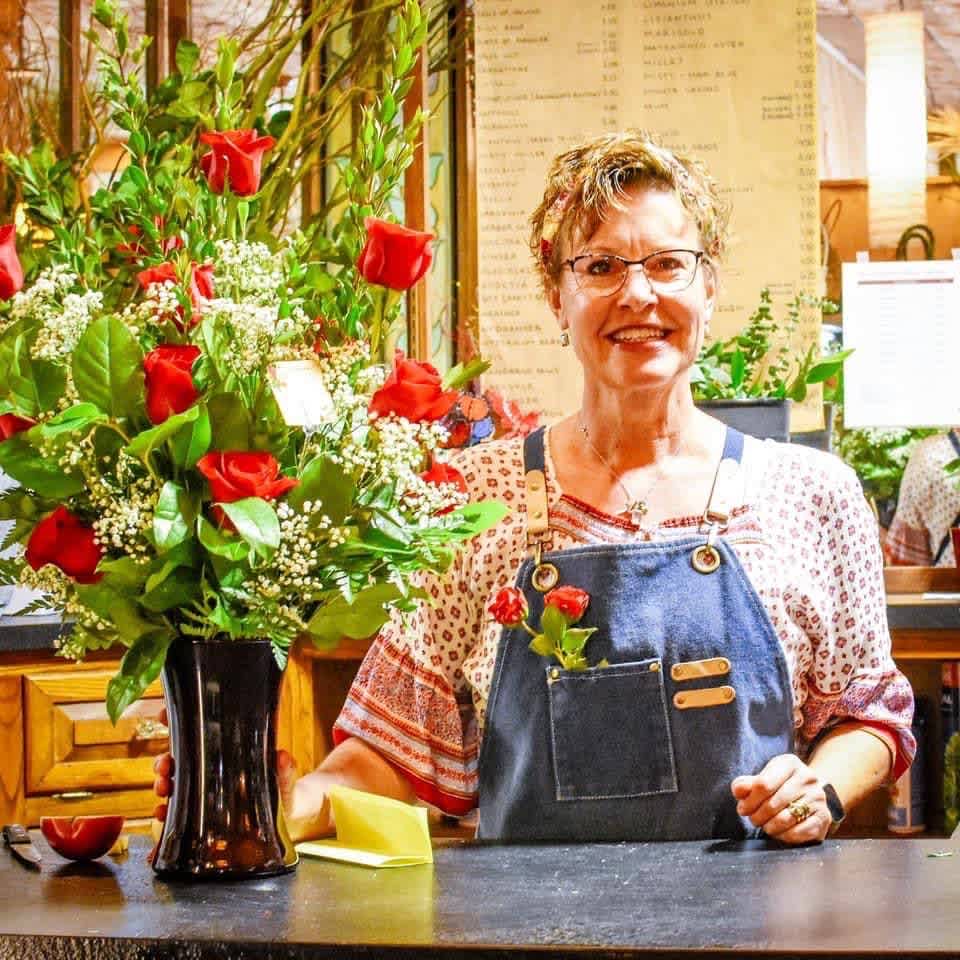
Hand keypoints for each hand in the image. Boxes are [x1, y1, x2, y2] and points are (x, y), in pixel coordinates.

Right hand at [151, 709, 331, 841]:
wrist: (286, 817)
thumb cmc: (281, 786)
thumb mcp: (284, 775)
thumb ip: (284, 768)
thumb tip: (282, 757)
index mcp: (226, 752)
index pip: (197, 732)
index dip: (178, 722)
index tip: (164, 716)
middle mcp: (210, 768)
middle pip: (179, 760)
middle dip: (165, 761)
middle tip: (164, 767)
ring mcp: (203, 791)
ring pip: (174, 784)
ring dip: (163, 784)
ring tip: (163, 789)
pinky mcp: (201, 815)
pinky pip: (178, 813)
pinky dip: (166, 814)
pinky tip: (162, 815)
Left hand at [730, 753, 831, 844]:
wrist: (811, 794)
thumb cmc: (780, 786)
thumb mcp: (763, 779)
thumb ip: (746, 784)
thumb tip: (738, 791)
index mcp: (789, 763)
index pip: (763, 784)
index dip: (749, 800)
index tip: (742, 809)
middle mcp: (807, 777)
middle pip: (773, 803)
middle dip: (757, 815)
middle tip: (753, 819)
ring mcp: (818, 797)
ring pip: (785, 819)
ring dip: (769, 827)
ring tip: (764, 825)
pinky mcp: (824, 817)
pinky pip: (798, 832)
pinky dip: (784, 836)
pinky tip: (779, 832)